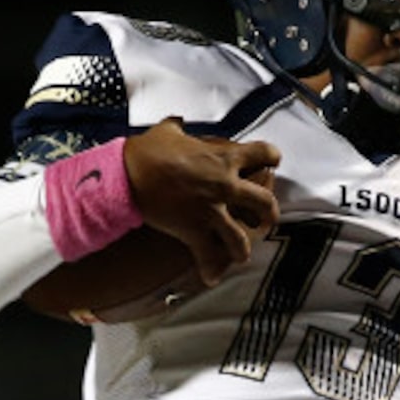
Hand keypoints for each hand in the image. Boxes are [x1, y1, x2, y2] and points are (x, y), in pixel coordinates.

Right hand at [122, 118, 279, 283]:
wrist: (127, 175)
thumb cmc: (147, 151)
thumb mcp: (168, 131)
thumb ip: (180, 128)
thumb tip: (177, 123)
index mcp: (225, 157)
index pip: (265, 153)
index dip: (271, 158)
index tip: (271, 162)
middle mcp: (225, 185)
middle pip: (266, 202)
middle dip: (270, 212)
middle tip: (267, 217)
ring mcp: (212, 211)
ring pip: (242, 238)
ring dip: (243, 247)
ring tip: (241, 252)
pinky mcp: (194, 231)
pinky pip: (209, 256)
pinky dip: (210, 269)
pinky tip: (211, 276)